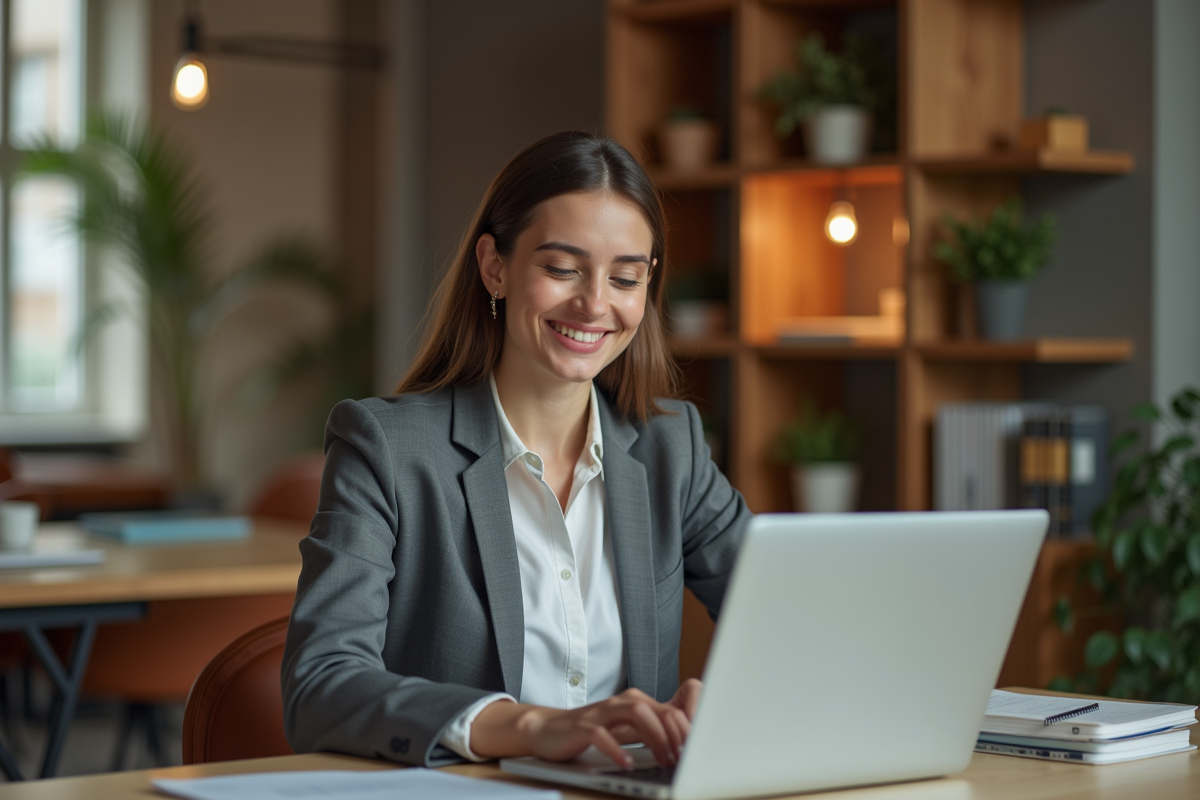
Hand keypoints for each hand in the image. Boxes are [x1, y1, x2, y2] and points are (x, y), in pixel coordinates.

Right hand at [470, 685, 699, 766]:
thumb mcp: (625, 731)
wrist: (549, 729)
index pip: (669, 710)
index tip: (695, 752)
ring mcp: (602, 712)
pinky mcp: (582, 726)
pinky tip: (626, 762)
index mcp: (635, 702)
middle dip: (676, 734)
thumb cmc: (591, 731)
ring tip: (663, 759)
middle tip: (684, 757)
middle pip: (658, 709)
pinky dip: (617, 748)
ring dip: (655, 737)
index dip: (685, 731)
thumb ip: (649, 734)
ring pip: (636, 714)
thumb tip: (679, 749)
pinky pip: (602, 734)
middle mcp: (621, 702)